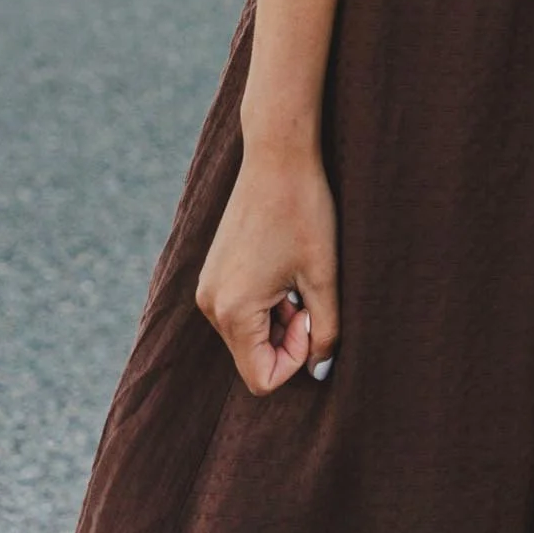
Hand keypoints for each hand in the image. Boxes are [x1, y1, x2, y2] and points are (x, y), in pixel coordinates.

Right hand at [196, 148, 339, 393]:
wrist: (277, 154)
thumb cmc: (303, 210)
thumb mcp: (323, 275)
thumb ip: (325, 330)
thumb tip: (320, 372)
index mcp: (233, 311)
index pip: (261, 378)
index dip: (297, 356)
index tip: (313, 313)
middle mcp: (211, 305)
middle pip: (253, 357)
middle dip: (288, 336)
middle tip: (309, 291)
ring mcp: (208, 287)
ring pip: (249, 334)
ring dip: (279, 317)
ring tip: (297, 273)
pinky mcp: (214, 272)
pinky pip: (240, 310)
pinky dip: (266, 301)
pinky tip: (284, 265)